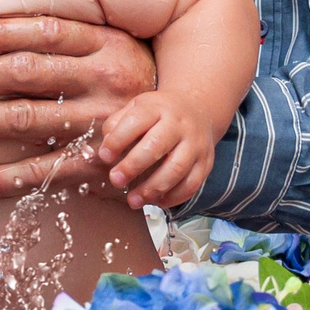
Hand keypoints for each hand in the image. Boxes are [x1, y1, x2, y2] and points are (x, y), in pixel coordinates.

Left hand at [0, 18, 155, 200]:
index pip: (48, 33)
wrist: (180, 135)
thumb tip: (2, 14)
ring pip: (25, 122)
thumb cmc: (128, 79)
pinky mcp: (95, 168)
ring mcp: (100, 127)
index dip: (2, 34)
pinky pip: (39, 174)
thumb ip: (69, 30)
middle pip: (27, 75)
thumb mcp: (114, 43)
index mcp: (108, 45)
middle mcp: (105, 82)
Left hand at [94, 91, 218, 208]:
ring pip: (176, 168)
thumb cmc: (158, 114)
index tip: (104, 156)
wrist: (197, 110)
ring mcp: (195, 144)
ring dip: (153, 188)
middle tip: (116, 181)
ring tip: (134, 200)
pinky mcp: (205, 162)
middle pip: (157, 145)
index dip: (118, 140)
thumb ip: (117, 124)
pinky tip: (156, 201)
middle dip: (133, 166)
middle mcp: (179, 125)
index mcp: (157, 108)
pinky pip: (192, 184)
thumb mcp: (136, 108)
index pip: (136, 121)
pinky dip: (174, 197)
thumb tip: (104, 150)